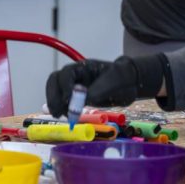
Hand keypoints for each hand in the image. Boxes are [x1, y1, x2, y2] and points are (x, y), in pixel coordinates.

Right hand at [45, 54, 167, 113]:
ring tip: (59, 115)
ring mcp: (75, 86)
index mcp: (83, 67)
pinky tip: (66, 116)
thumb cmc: (124, 78)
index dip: (65, 87)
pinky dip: (61, 108)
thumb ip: (100, 88)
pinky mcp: (78, 97)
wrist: (131, 83)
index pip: (66, 74)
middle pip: (55, 81)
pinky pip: (63, 100)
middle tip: (56, 112)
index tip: (68, 100)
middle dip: (53, 96)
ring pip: (56, 90)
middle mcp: (76, 75)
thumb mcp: (115, 81)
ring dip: (54, 103)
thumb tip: (84, 98)